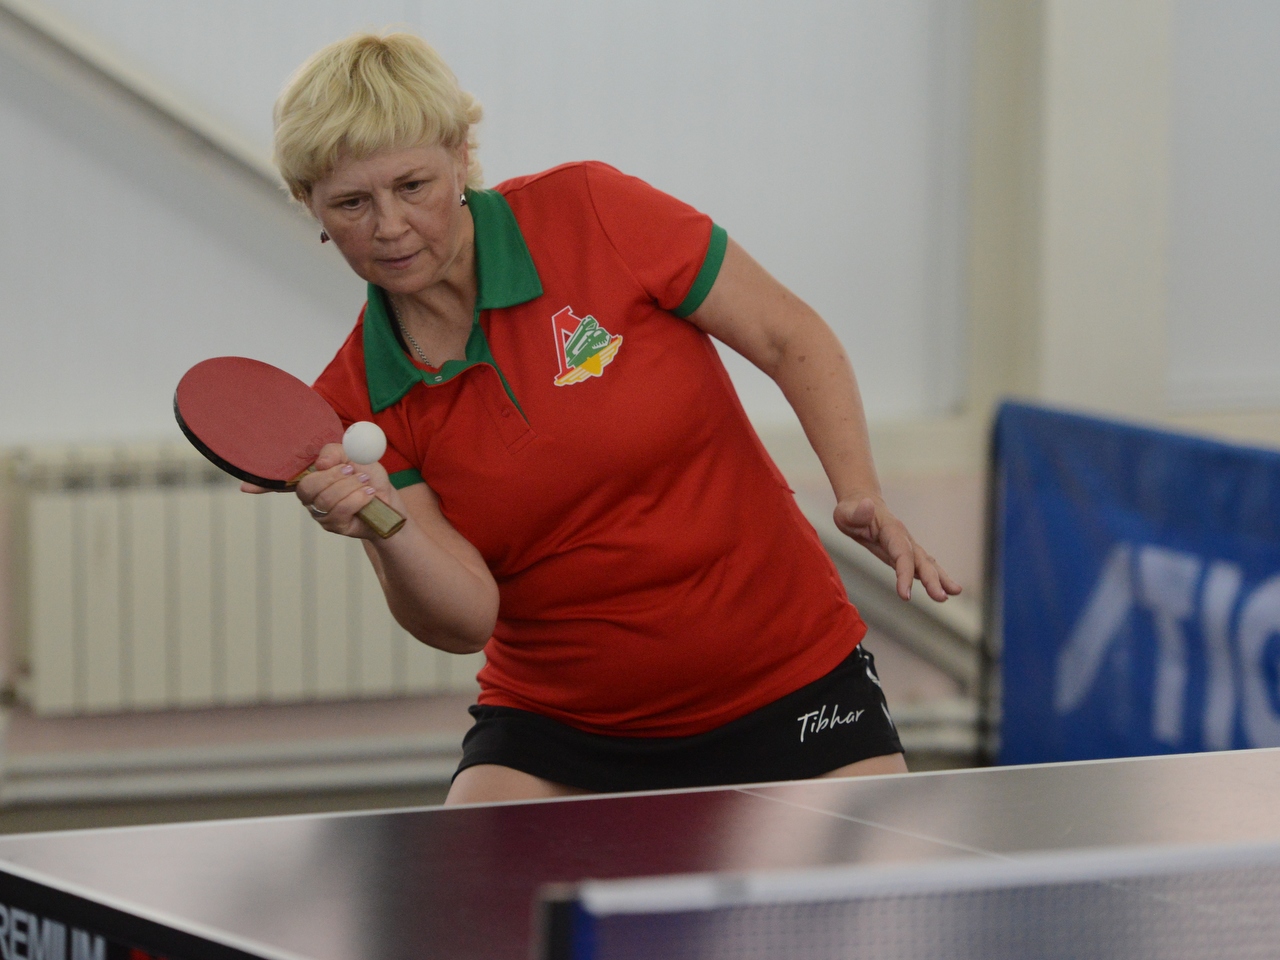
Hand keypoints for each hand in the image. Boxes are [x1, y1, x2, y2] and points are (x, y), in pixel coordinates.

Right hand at [292, 443, 403, 539]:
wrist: (387, 497)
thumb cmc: (367, 477)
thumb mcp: (352, 456)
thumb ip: (334, 452)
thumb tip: (320, 463)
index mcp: (313, 482)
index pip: (305, 481)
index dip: (326, 473)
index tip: (348, 466)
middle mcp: (313, 501)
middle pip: (310, 491)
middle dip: (336, 479)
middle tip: (358, 475)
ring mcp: (323, 516)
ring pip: (327, 501)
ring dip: (351, 488)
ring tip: (367, 484)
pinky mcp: (336, 526)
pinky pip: (341, 512)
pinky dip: (357, 499)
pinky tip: (369, 495)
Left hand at [833, 495, 961, 601]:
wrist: (859, 504)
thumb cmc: (850, 511)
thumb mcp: (846, 512)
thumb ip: (857, 513)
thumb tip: (867, 504)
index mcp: (891, 530)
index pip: (902, 554)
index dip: (905, 574)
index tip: (904, 595)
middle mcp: (904, 538)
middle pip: (920, 560)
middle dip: (932, 580)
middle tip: (941, 598)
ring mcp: (908, 545)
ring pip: (927, 563)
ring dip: (941, 579)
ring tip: (955, 592)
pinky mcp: (906, 553)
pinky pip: (923, 566)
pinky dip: (935, 577)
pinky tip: (946, 589)